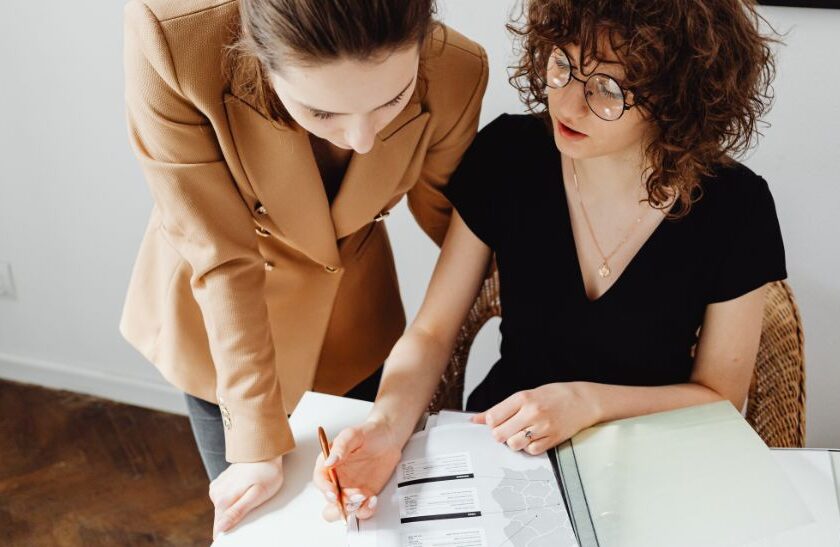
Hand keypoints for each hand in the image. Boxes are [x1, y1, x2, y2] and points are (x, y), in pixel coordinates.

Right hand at [209, 454, 283, 538]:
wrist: (264, 450)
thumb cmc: (266, 473)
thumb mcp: (257, 495)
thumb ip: (238, 512)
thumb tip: (221, 528)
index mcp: (222, 500)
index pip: (219, 528)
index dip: (230, 533)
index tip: (239, 534)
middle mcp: (215, 494)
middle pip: (222, 518)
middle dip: (234, 519)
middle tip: (251, 508)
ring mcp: (217, 487)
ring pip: (224, 508)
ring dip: (235, 507)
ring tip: (250, 496)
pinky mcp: (220, 483)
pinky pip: (225, 498)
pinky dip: (234, 498)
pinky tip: (244, 490)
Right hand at [313, 418, 403, 521]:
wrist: (389, 438)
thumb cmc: (370, 433)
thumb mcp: (353, 434)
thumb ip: (341, 446)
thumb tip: (329, 462)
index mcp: (329, 464)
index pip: (320, 479)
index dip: (324, 488)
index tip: (333, 491)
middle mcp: (337, 479)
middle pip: (329, 500)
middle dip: (340, 503)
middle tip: (354, 496)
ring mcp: (349, 489)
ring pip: (343, 509)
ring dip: (352, 508)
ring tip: (365, 496)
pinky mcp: (363, 496)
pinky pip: (360, 511)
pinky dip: (366, 510)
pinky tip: (373, 499)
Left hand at [472, 382, 600, 454]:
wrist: (583, 401)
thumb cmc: (553, 396)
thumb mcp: (526, 395)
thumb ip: (501, 408)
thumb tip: (475, 419)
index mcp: (523, 398)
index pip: (492, 417)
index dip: (491, 423)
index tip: (497, 422)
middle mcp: (532, 412)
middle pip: (500, 434)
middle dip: (500, 435)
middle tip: (508, 430)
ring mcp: (543, 427)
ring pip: (514, 445)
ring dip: (514, 442)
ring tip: (522, 434)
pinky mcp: (552, 439)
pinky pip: (531, 451)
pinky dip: (529, 448)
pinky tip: (534, 439)